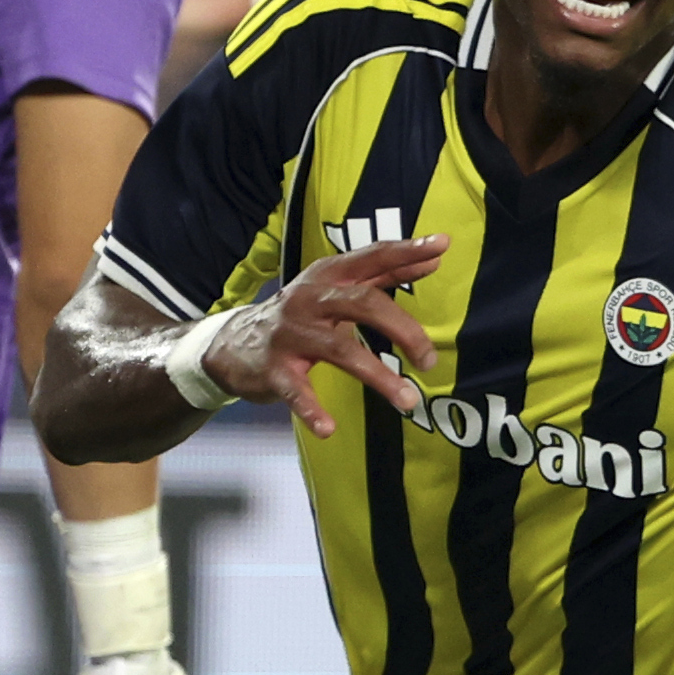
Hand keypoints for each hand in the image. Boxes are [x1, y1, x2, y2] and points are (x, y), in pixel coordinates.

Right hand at [209, 237, 449, 434]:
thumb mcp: (337, 287)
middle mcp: (309, 298)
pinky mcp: (274, 369)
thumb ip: (385, 274)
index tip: (440, 246)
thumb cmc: (301, 314)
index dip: (406, 251)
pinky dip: (313, 410)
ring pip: (340, 350)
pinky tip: (328, 428)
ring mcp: (291, 333)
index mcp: (329, 275)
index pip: (373, 257)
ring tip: (408, 400)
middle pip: (363, 303)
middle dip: (403, 330)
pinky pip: (297, 390)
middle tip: (429, 359)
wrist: (233, 343)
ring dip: (378, 376)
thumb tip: (434, 256)